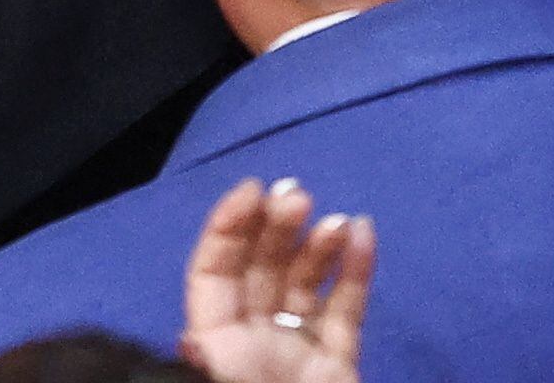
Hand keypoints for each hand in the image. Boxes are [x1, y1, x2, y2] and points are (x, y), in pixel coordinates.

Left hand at [181, 178, 370, 382]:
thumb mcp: (218, 382)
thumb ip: (204, 357)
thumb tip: (191, 340)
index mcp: (218, 341)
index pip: (214, 271)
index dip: (228, 227)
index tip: (254, 190)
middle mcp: (254, 338)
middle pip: (261, 267)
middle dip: (277, 226)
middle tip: (297, 195)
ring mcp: (297, 349)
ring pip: (304, 283)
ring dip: (318, 243)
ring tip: (335, 220)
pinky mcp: (337, 362)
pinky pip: (347, 309)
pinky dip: (356, 269)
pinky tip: (362, 231)